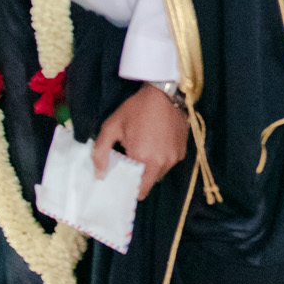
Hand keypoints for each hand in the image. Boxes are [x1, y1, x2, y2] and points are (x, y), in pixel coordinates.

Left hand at [92, 85, 189, 199]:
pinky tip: (156, 143)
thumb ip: (100, 152)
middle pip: (149, 183)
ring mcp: (175, 157)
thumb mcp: (111, 126)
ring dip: (151, 168)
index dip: (129, 189)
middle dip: (139, 178)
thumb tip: (100, 175)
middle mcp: (162, 163)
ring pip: (160, 173)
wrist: (164, 92)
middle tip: (131, 163)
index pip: (138, 190)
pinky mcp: (183, 150)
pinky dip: (162, 158)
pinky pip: (169, 162)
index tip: (123, 182)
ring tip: (144, 151)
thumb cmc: (135, 109)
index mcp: (144, 160)